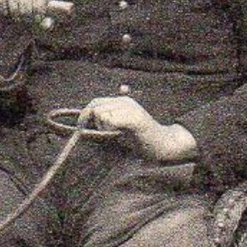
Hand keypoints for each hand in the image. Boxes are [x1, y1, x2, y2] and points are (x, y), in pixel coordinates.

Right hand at [0, 0, 57, 32]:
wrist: (15, 32)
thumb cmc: (31, 27)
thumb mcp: (41, 27)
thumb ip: (45, 25)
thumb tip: (47, 24)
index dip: (39, 4)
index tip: (37, 20)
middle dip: (26, 7)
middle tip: (26, 22)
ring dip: (14, 5)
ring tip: (16, 19)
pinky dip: (1, 0)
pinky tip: (5, 13)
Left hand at [80, 96, 197, 163]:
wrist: (163, 145)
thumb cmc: (140, 140)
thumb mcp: (120, 128)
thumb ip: (105, 123)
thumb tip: (83, 124)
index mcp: (122, 101)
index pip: (95, 102)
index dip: (85, 115)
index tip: (83, 129)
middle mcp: (125, 102)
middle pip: (95, 106)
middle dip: (91, 121)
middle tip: (101, 134)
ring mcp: (131, 109)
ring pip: (100, 113)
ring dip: (101, 127)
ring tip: (113, 135)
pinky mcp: (134, 119)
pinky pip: (110, 121)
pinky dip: (109, 130)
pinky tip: (117, 135)